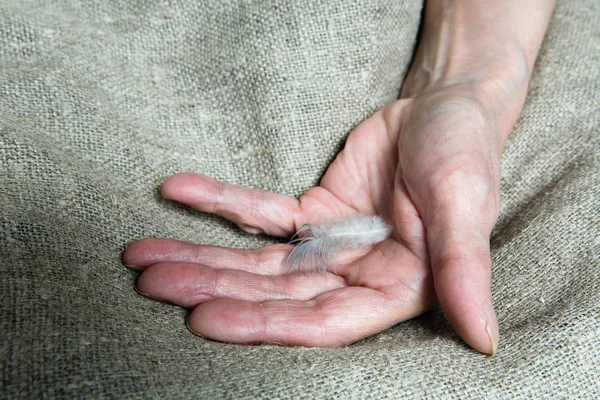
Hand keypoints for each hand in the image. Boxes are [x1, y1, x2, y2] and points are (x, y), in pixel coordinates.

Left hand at [123, 85, 502, 353]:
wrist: (446, 108)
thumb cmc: (466, 154)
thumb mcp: (466, 205)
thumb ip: (464, 269)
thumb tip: (484, 339)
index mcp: (396, 287)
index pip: (323, 320)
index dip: (266, 324)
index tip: (205, 317)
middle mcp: (356, 275)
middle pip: (274, 294)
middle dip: (213, 287)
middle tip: (151, 282)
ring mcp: (328, 246)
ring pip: (257, 261)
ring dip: (202, 255)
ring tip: (143, 256)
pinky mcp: (311, 212)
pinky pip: (260, 211)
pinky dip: (221, 200)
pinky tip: (179, 190)